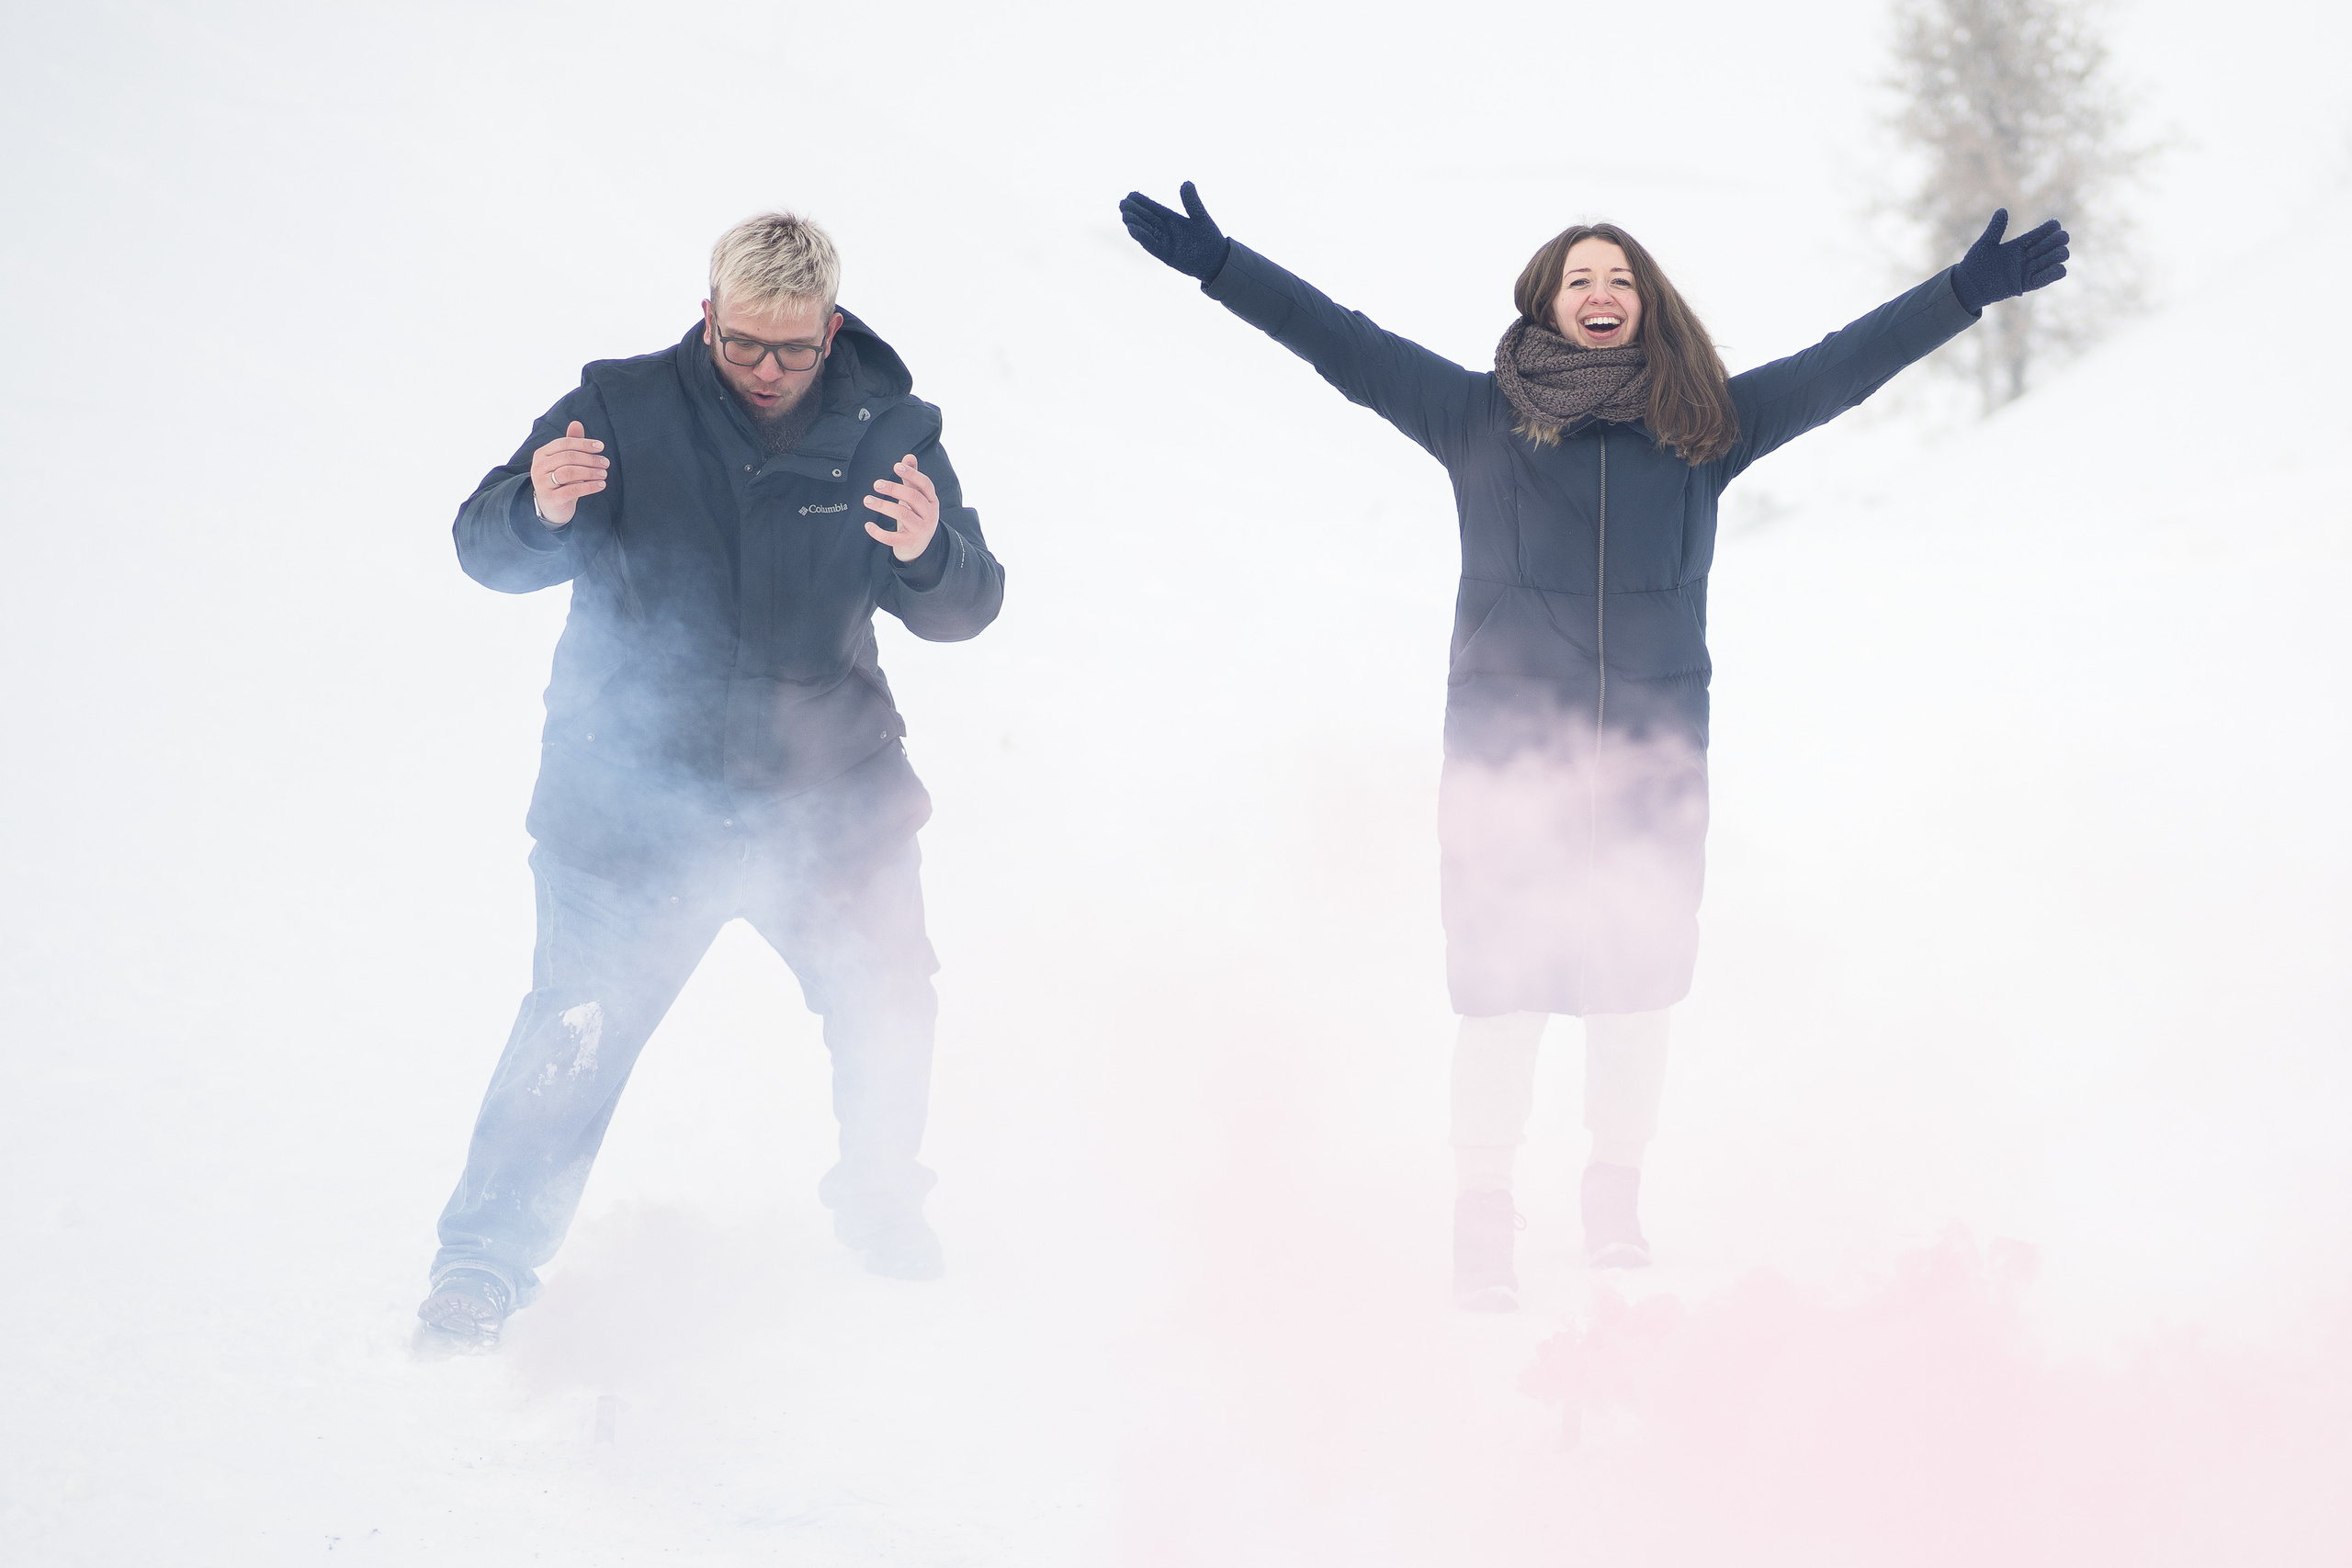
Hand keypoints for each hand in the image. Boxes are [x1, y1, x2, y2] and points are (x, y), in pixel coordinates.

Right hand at [529, 420, 607, 526]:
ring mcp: (542, 484)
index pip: (564, 444)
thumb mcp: (564, 462)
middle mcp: (538, 467)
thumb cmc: (560, 481)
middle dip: (590, 459)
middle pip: (567, 457)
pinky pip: (572, 490)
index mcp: (541, 454)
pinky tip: (601, 485)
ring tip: (604, 473)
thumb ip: (571, 443)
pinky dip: (589, 487)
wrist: (551, 508)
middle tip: (606, 462)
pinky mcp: (551, 499)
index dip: (583, 444)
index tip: (601, 447)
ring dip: (590, 472)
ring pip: (569, 473)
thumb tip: (576, 422)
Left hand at [864, 453, 939, 561]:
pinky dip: (879, 532)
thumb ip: (912, 478)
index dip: (912, 474)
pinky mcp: (909, 542)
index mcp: (931, 500)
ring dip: (883, 506)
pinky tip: (868, 525)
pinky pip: (893, 537)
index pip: (925, 484)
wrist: (919, 547)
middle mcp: (929, 514)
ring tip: (867, 500)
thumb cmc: (916, 517)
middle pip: (913, 497)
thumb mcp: (916, 498)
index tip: (896, 466)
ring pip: (903, 514)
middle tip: (876, 484)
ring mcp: (920, 529)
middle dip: (894, 489)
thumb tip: (909, 457)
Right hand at [1118, 180, 1229, 281]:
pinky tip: (1133, 229)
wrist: (1215, 259)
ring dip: (1135, 223)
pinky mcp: (1164, 254)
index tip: (1130, 195)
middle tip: (1123, 204)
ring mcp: (1163, 242)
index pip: (1152, 208)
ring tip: (1125, 215)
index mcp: (1171, 218)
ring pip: (1145, 231)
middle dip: (1134, 211)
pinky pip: (1150, 244)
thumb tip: (1186, 183)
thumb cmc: (1209, 237)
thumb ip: (1191, 201)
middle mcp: (1164, 230)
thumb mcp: (1199, 215)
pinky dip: (1142, 237)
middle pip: (1145, 218)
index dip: (1141, 202)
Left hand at [1950, 209, 2070, 312]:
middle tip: (2047, 244)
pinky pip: (2049, 277)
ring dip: (2057, 255)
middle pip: (2055, 243)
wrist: (1968, 286)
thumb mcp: (1985, 244)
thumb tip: (2002, 210)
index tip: (2053, 225)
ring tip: (2049, 256)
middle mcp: (2027, 256)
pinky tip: (2057, 268)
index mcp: (2020, 244)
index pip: (2044, 232)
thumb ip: (1995, 228)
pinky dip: (2056, 272)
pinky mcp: (2026, 284)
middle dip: (2057, 240)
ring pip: (2057, 258)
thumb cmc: (1974, 264)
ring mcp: (2028, 270)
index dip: (2051, 228)